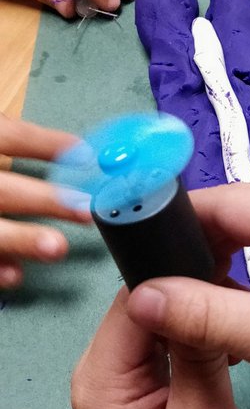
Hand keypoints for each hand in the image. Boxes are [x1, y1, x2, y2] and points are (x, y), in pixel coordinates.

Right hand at [0, 112, 90, 287]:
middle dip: (43, 199)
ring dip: (21, 239)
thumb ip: (5, 140)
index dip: (43, 143)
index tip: (82, 154)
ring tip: (57, 246)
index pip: (5, 134)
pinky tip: (15, 274)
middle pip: (0, 190)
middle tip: (81, 208)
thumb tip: (67, 154)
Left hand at [72, 291, 247, 408]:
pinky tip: (217, 339)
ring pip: (149, 322)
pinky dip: (184, 336)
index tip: (222, 261)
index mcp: (101, 380)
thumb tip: (198, 286)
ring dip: (187, 314)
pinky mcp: (131, 389)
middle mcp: (95, 374)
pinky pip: (155, 344)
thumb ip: (199, 348)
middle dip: (183, 292)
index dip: (175, 275)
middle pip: (138, 307)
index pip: (133, 302)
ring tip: (232, 309)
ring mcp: (111, 382)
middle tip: (235, 283)